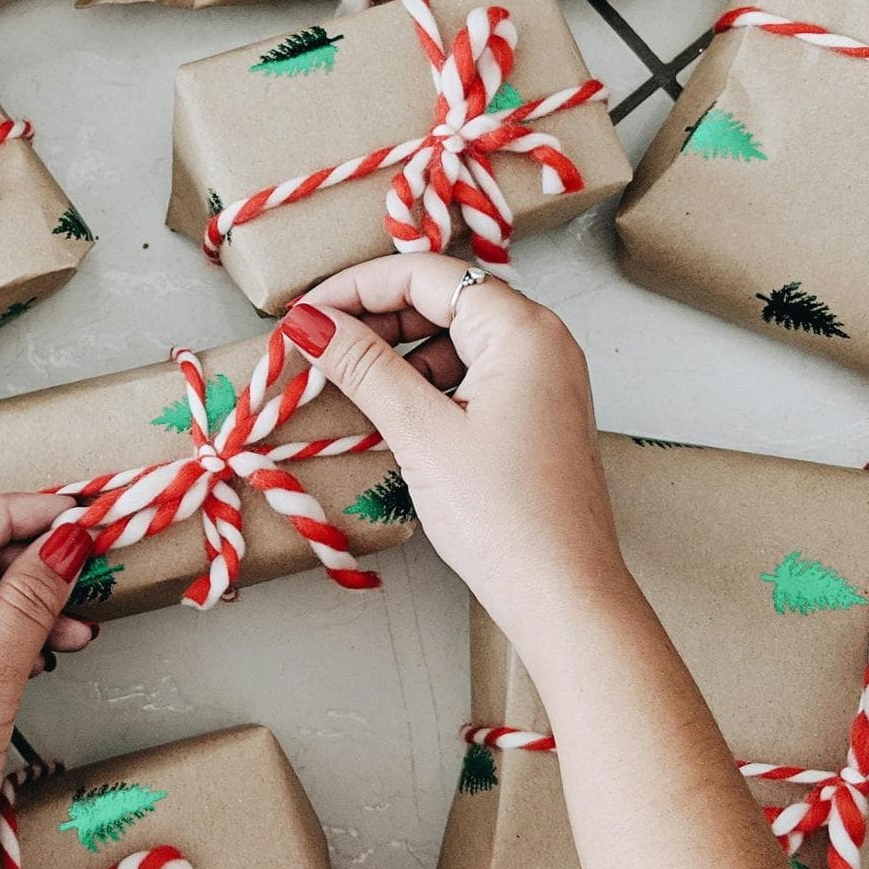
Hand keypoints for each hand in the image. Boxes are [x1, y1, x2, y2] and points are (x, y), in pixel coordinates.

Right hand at [278, 253, 617, 609]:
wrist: (564, 594)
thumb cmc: (504, 517)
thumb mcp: (421, 432)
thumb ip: (362, 366)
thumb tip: (309, 321)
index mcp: (522, 329)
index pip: (425, 274)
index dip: (356, 287)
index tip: (304, 314)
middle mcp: (541, 339)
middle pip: (442, 297)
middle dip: (374, 317)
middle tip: (316, 346)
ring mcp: (543, 375)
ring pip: (454, 335)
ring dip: (397, 351)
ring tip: (345, 380)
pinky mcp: (536, 410)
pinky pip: (472, 371)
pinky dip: (426, 380)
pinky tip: (389, 408)